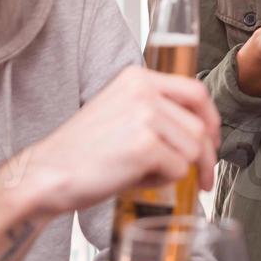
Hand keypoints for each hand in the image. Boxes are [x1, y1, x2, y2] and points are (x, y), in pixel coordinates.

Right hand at [18, 66, 220, 215]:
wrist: (47, 174)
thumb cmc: (81, 153)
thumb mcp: (119, 114)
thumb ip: (155, 112)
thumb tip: (197, 131)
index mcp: (137, 78)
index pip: (194, 91)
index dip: (210, 119)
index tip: (212, 140)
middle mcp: (143, 91)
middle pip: (200, 125)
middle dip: (203, 157)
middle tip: (200, 178)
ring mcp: (145, 116)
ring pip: (192, 149)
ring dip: (176, 169)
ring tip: (142, 172)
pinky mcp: (145, 145)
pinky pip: (178, 170)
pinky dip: (162, 182)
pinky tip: (135, 179)